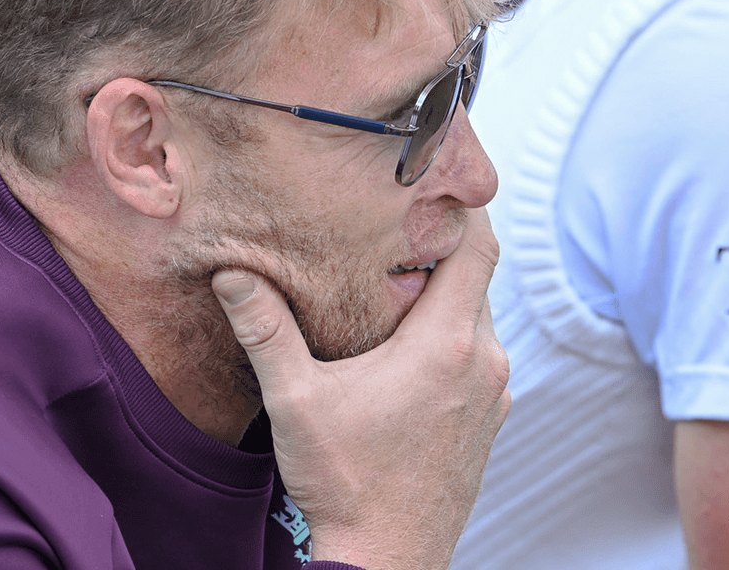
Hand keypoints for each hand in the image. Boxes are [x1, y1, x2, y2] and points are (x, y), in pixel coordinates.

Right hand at [212, 205, 511, 569]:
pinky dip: (454, 339)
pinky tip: (407, 352)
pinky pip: (481, 356)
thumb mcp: (295, 401)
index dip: (461, 212)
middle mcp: (484, 361)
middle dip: (441, 256)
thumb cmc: (345, 483)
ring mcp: (496, 391)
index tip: (429, 195)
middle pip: (478, 279)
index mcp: (445, 344)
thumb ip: (266, 330)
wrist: (387, 560)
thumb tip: (232, 273)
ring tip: (393, 293)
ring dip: (446, 301)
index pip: (480, 248)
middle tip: (394, 238)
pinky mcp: (492, 417)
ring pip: (479, 318)